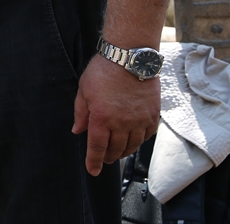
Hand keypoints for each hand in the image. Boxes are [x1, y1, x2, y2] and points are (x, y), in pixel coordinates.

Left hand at [72, 54, 159, 175]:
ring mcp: (139, 120)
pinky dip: (139, 141)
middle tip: (103, 159)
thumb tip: (77, 131)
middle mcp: (122, 123)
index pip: (96, 147)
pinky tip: (134, 140)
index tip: (92, 171)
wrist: (129, 57)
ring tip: (117, 152)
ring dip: (124, 152)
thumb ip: (80, 113)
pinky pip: (147, 135)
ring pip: (132, 145)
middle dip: (108, 157)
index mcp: (101, 118)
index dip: (93, 161)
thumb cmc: (103, 71)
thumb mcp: (84, 90)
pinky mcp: (152, 115)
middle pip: (115, 149)